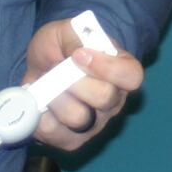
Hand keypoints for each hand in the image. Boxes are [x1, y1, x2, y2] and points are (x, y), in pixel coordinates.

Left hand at [23, 18, 144, 150]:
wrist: (40, 68)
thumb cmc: (61, 47)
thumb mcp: (65, 30)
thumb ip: (74, 36)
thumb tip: (78, 52)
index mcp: (121, 70)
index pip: (131, 76)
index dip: (108, 67)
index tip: (79, 55)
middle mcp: (114, 101)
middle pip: (105, 98)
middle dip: (74, 82)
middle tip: (56, 71)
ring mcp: (95, 124)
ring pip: (79, 118)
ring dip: (55, 99)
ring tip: (45, 87)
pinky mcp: (73, 141)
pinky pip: (57, 135)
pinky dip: (40, 118)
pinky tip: (39, 105)